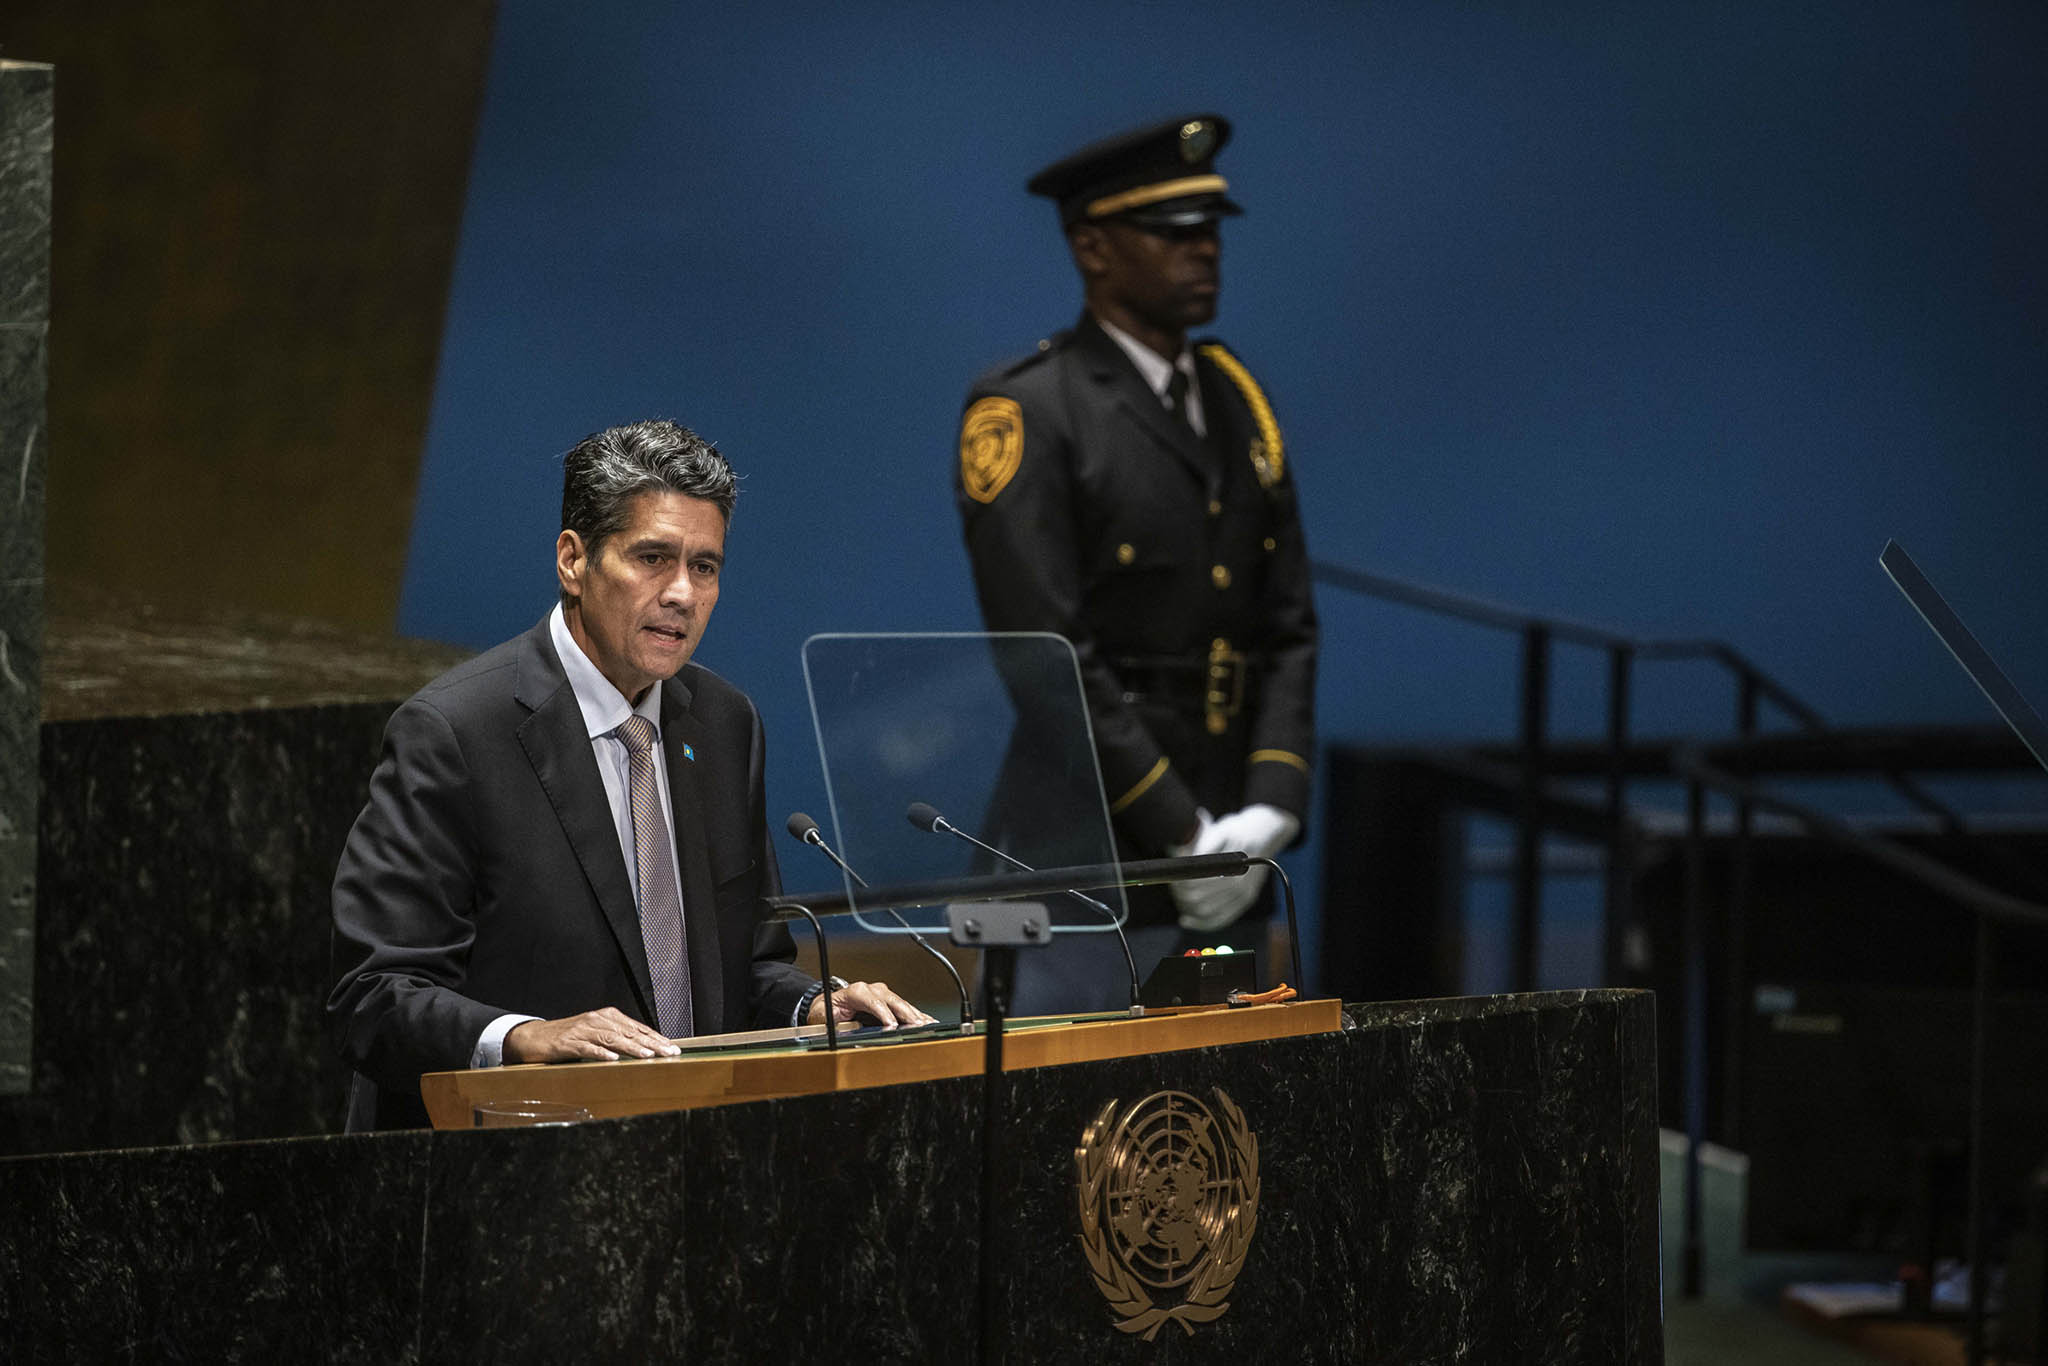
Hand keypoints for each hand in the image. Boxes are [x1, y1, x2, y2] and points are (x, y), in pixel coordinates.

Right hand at [503, 1007, 681, 1062]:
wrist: (533, 1037)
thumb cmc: (568, 1038)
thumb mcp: (595, 1035)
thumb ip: (616, 1039)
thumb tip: (645, 1049)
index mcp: (606, 1017)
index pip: (636, 1028)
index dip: (655, 1037)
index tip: (672, 1047)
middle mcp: (596, 1020)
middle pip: (628, 1032)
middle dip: (651, 1043)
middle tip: (669, 1053)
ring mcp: (582, 1030)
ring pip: (611, 1039)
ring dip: (631, 1048)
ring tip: (648, 1055)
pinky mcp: (567, 1043)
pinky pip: (587, 1048)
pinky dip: (601, 1053)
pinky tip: (613, 1060)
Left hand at [807, 979, 936, 1029]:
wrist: (827, 1006)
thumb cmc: (826, 1012)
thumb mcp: (823, 1016)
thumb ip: (832, 1019)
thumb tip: (842, 1022)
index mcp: (856, 991)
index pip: (874, 1002)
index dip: (885, 1014)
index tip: (893, 1026)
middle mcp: (872, 990)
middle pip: (893, 1000)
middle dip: (906, 1014)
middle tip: (918, 1026)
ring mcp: (882, 994)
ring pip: (902, 1003)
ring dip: (916, 1015)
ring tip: (928, 1025)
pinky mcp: (888, 1001)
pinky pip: (905, 1007)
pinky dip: (917, 1014)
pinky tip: (928, 1021)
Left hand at [1169, 804, 1298, 932]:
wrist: (1264, 834)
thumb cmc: (1238, 831)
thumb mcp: (1221, 832)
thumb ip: (1202, 849)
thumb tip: (1180, 858)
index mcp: (1234, 867)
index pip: (1200, 884)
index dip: (1182, 884)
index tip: (1173, 878)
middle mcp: (1242, 886)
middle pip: (1202, 901)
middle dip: (1182, 897)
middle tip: (1173, 887)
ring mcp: (1245, 897)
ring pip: (1208, 914)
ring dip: (1188, 909)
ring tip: (1179, 899)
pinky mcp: (1244, 903)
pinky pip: (1221, 920)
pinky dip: (1202, 923)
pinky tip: (1188, 920)